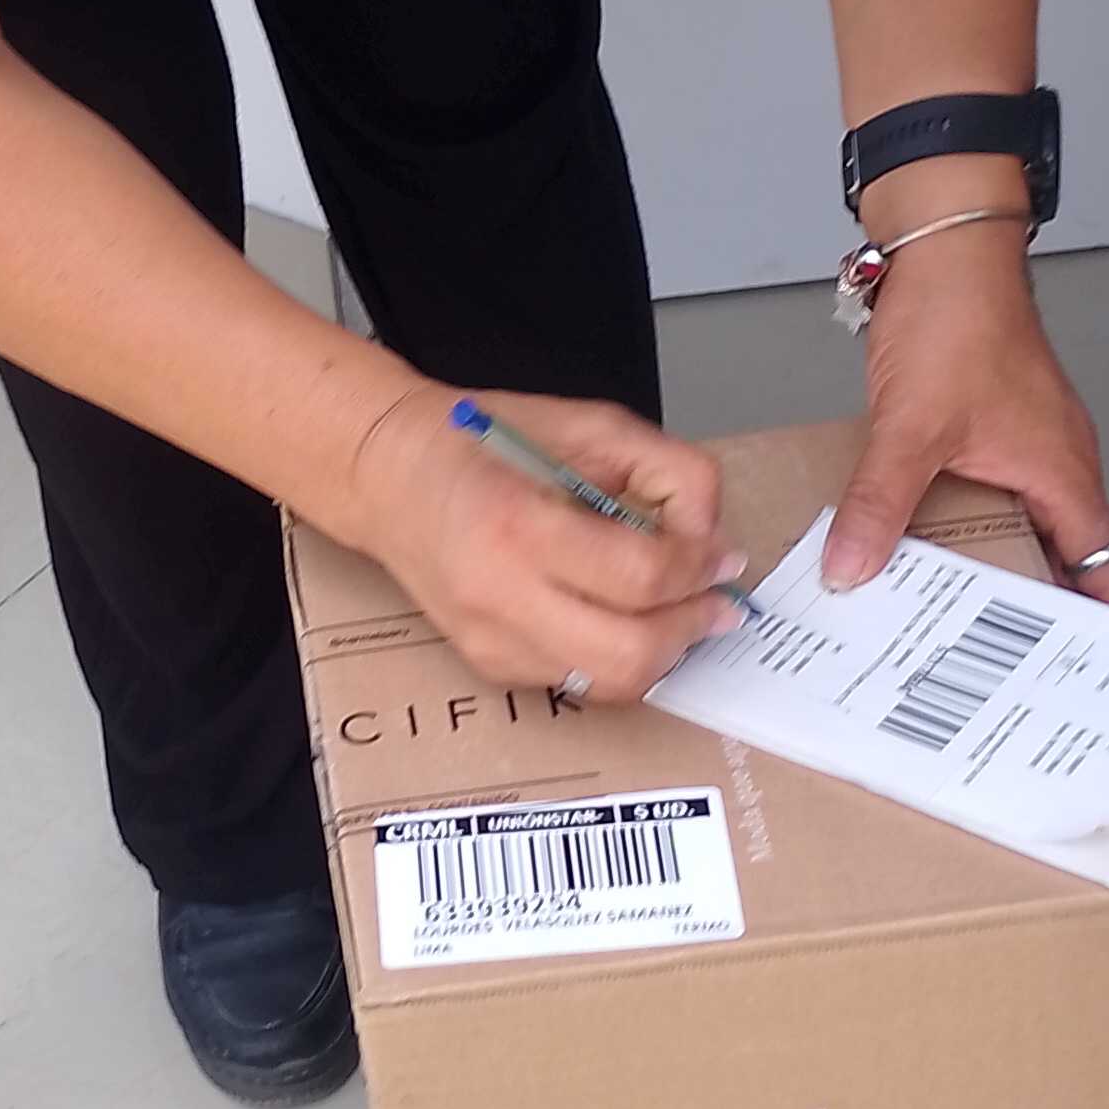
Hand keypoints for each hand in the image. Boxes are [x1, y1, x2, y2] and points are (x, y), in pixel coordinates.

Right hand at [347, 383, 744, 701]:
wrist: (386, 474)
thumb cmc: (481, 440)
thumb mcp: (588, 425)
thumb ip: (666, 470)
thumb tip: (712, 541)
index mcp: (520, 525)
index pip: (641, 577)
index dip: (700, 569)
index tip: (722, 557)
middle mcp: (499, 595)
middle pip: (630, 653)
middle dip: (691, 629)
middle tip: (717, 603)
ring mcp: (491, 641)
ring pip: (609, 683)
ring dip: (662, 653)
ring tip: (680, 614)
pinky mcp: (490, 665)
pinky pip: (579, 681)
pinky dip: (618, 656)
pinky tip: (624, 619)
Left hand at [824, 223, 1108, 612]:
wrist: (943, 251)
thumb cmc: (958, 321)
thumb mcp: (912, 429)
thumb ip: (880, 505)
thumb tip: (853, 568)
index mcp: (1063, 475)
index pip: (1107, 569)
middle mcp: (1056, 463)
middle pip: (1067, 559)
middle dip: (1048, 616)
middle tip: (1022, 675)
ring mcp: (1025, 444)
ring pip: (1026, 528)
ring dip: (1002, 571)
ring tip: (967, 630)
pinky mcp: (992, 427)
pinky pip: (991, 495)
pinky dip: (969, 529)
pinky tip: (926, 551)